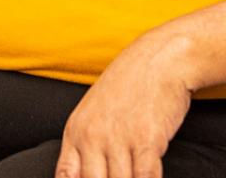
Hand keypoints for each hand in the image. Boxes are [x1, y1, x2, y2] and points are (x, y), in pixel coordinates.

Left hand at [56, 36, 193, 177]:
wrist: (160, 58)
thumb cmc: (130, 85)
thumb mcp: (94, 112)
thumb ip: (86, 146)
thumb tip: (83, 176)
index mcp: (77, 132)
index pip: (65, 177)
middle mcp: (93, 137)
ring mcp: (119, 138)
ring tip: (132, 176)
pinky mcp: (147, 140)